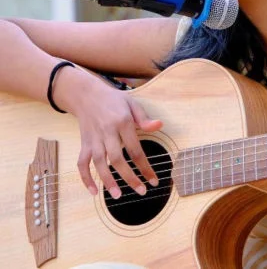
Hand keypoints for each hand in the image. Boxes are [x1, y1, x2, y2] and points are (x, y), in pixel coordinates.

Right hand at [66, 79, 162, 198]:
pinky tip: (94, 191)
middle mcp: (107, 131)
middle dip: (129, 177)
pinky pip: (82, 163)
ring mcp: (93, 139)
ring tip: (118, 196)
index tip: (153, 180)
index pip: (135, 149)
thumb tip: (159, 125)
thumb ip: (144, 118)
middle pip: (117, 159)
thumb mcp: (132, 104)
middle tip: (141, 191)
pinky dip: (86, 178)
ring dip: (108, 181)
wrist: (87, 94)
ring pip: (99, 163)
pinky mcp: (84, 143)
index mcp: (122, 122)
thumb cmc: (114, 100)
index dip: (145, 166)